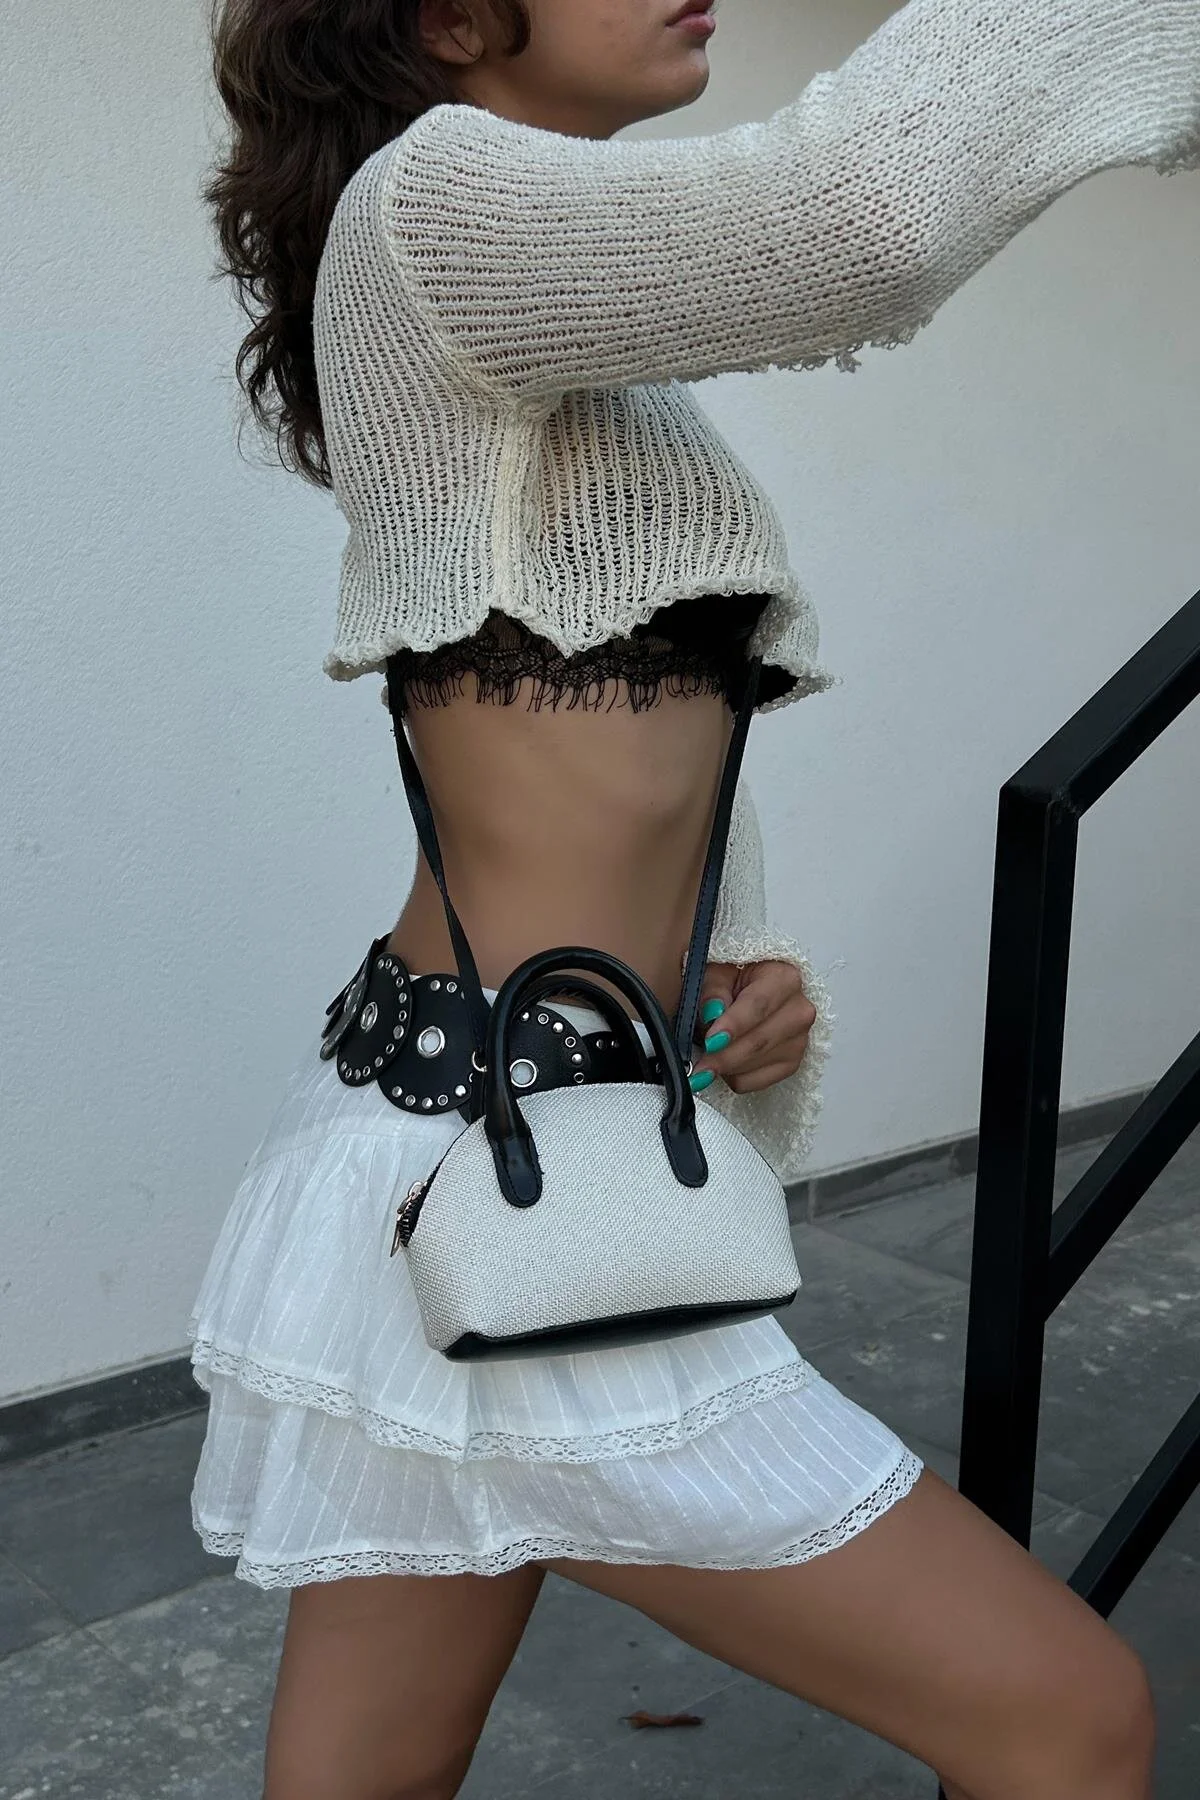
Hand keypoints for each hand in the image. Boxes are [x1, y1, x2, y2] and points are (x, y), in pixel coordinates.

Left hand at [688, 960, 816, 1095]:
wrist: (754, 992)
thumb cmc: (734, 978)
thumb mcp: (718, 972)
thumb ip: (713, 989)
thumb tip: (712, 1013)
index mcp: (784, 978)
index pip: (758, 1006)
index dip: (733, 1025)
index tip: (711, 1040)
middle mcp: (799, 1010)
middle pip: (758, 1042)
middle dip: (723, 1056)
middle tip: (697, 1065)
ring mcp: (798, 1040)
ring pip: (754, 1065)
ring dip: (724, 1066)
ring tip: (706, 1053)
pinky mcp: (790, 1064)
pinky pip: (754, 1082)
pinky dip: (731, 1076)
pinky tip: (723, 1060)